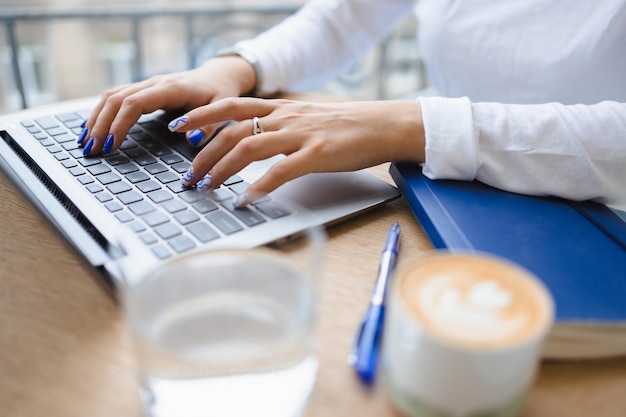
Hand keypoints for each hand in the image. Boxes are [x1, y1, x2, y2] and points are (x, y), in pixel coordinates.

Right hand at [78, 56, 255, 154]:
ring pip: (111, 97)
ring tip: (85, 144)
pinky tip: (91, 129)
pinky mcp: (143, 90)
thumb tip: (192, 141)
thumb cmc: (221, 93)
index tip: (111, 145)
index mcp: (171, 88)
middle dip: (101, 125)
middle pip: (116, 99)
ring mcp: (146, 85)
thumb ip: (211, 125)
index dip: (120, 124)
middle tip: (92, 151)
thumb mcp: (224, 109)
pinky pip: (115, 98)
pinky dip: (101, 113)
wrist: (218, 76)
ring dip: (96, 119)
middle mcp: (154, 83)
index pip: (135, 103)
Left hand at [170, 97, 425, 205]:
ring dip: (222, 169)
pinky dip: (259, 187)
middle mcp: (285, 117)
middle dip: (203, 154)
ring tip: (208, 188)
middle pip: (231, 130)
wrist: (384, 125)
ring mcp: (300, 134)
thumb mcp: (307, 118)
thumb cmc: (347, 126)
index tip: (178, 127)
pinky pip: (281, 171)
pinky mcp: (317, 154)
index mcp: (281, 108)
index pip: (231, 106)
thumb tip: (256, 139)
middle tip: (189, 176)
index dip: (201, 115)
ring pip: (248, 147)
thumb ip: (281, 126)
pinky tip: (246, 200)